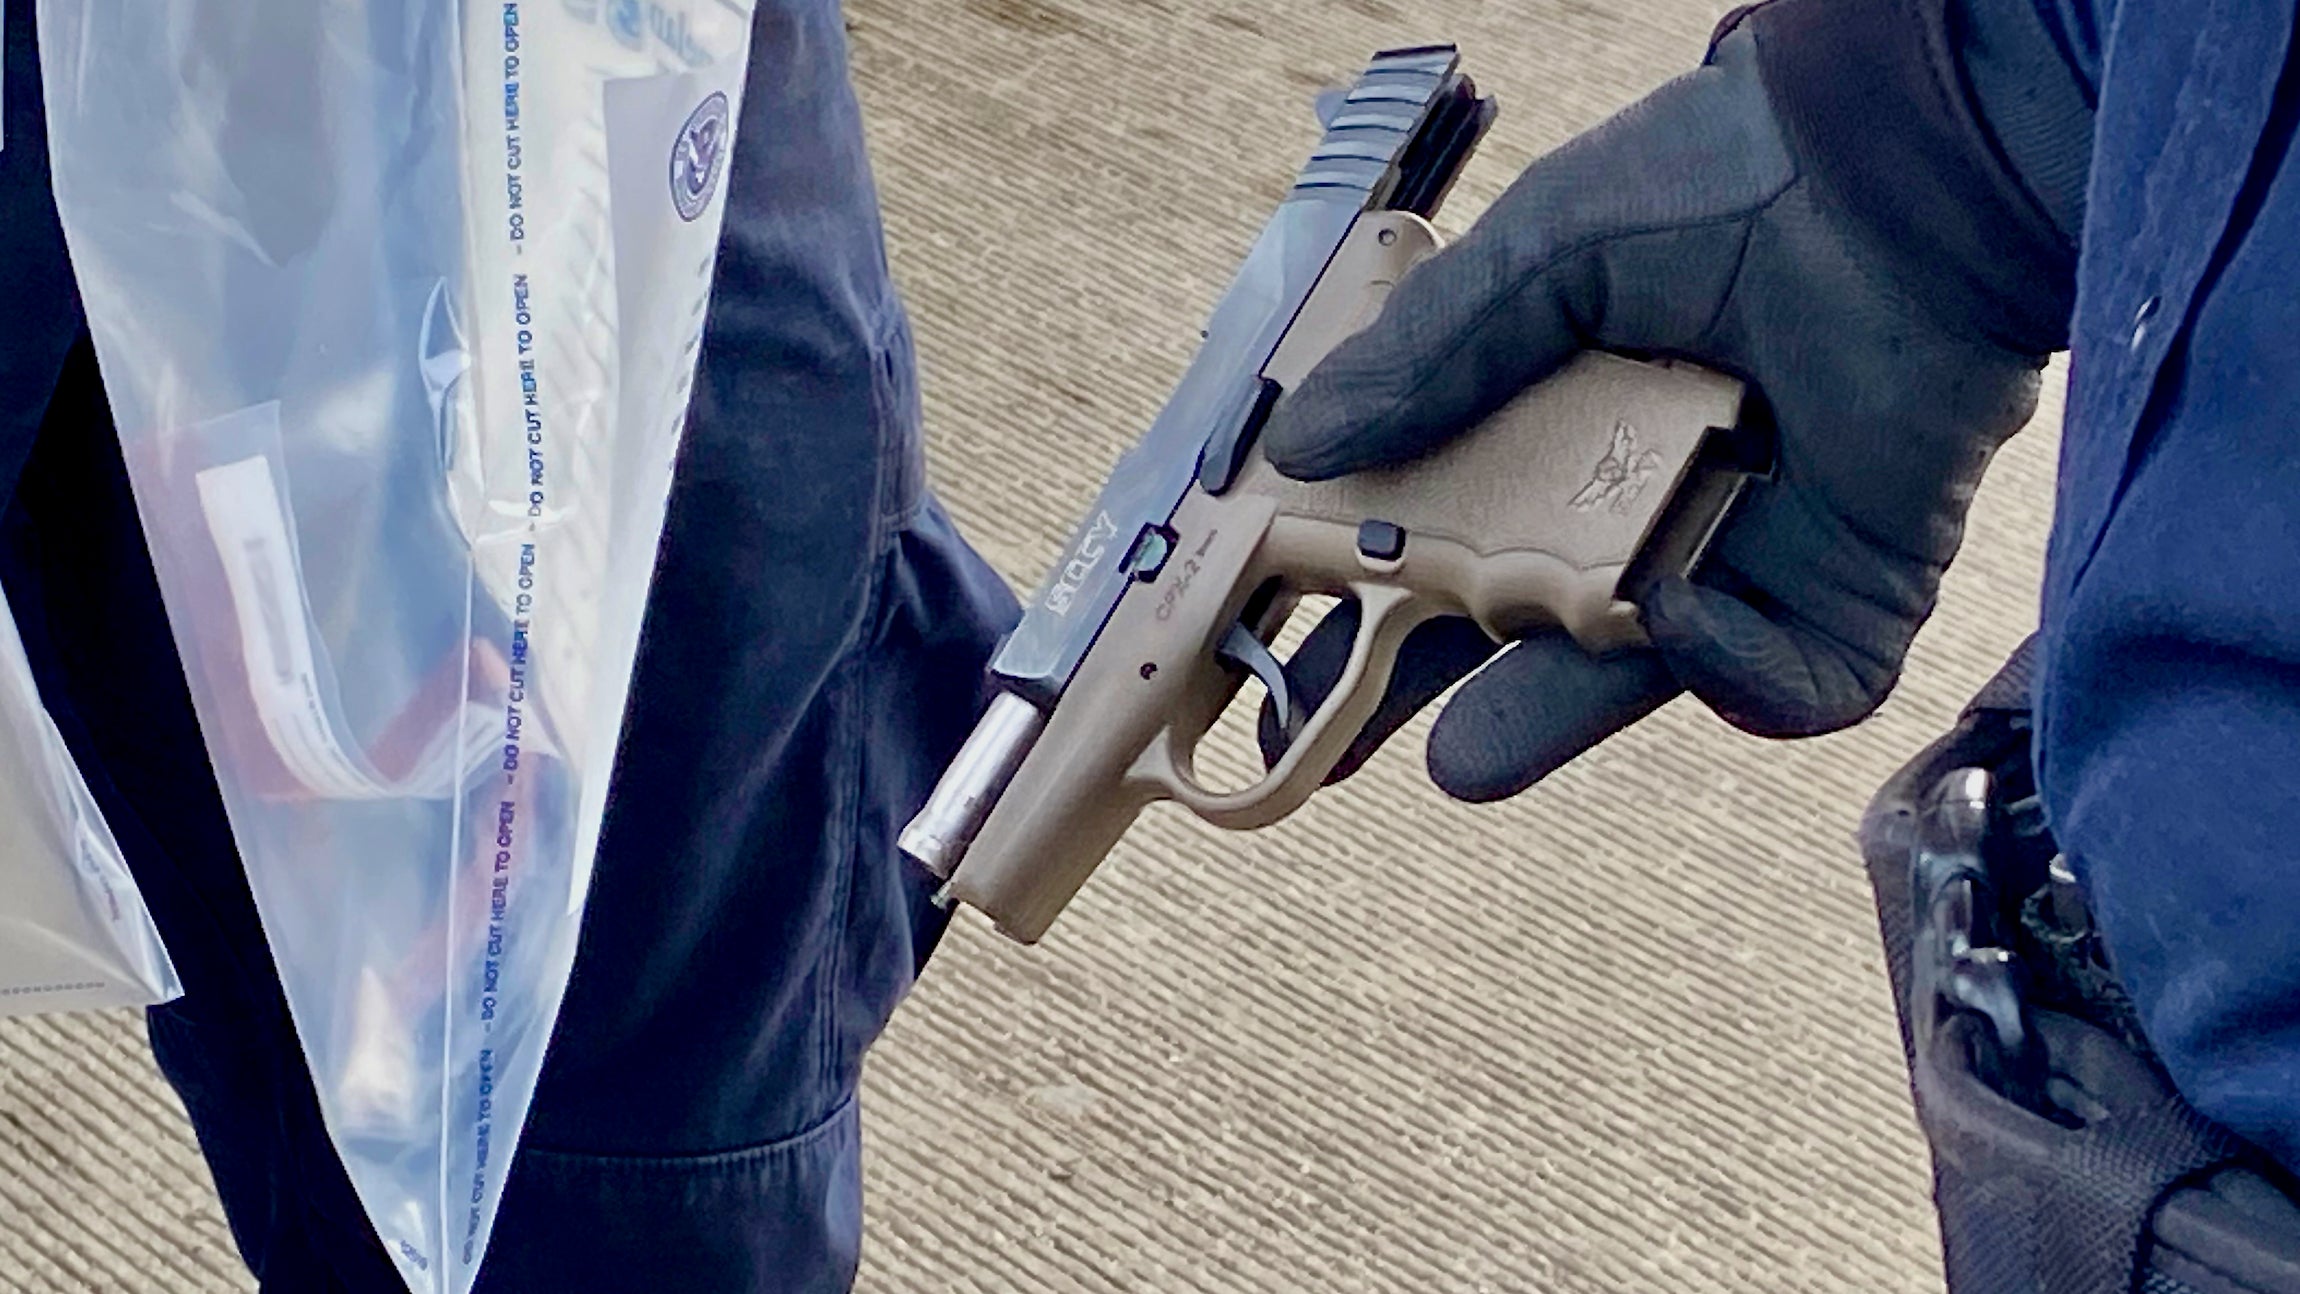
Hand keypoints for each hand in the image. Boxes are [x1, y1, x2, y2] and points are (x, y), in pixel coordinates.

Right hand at [1258, 24, 2049, 800]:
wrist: (1910, 180)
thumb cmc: (1731, 184)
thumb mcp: (1540, 256)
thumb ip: (1425, 355)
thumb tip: (1298, 446)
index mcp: (1559, 413)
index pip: (1440, 517)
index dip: (1361, 576)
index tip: (1279, 622)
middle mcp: (1638, 491)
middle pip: (1514, 618)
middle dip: (1427, 686)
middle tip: (1335, 740)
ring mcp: (1739, 551)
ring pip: (1631, 675)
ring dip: (1546, 721)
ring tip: (1461, 764)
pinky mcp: (1844, 596)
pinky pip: (1779, 683)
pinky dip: (1728, 671)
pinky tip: (1683, 609)